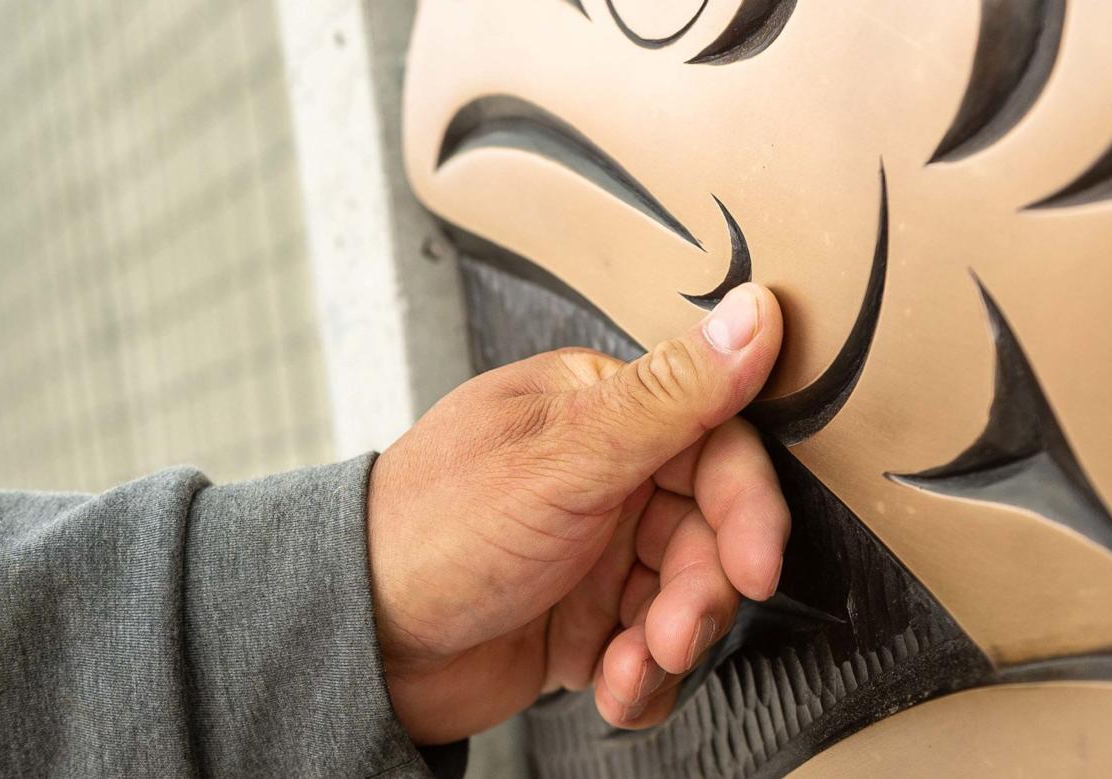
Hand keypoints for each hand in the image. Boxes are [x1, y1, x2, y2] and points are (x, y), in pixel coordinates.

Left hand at [366, 283, 788, 743]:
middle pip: (708, 531)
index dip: (747, 511)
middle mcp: (603, 474)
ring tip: (628, 669)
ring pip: (684, 595)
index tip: (757, 567)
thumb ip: (670, 395)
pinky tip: (610, 688)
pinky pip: (647, 646)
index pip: (717, 447)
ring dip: (669, 644)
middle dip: (700, 594)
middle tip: (674, 633)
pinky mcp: (582, 614)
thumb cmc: (428, 531)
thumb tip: (754, 314)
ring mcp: (594, 548)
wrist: (353, 647)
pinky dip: (641, 677)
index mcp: (601, 410)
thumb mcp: (562, 457)